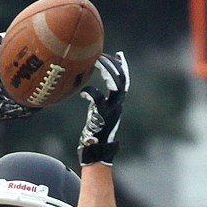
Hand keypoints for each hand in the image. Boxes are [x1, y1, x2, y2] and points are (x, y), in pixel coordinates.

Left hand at [78, 51, 128, 165]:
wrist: (95, 151)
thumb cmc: (94, 133)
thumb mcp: (98, 113)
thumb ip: (98, 101)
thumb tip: (88, 89)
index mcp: (117, 103)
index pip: (123, 80)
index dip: (122, 66)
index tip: (118, 55)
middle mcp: (117, 105)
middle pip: (121, 78)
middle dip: (114, 64)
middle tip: (104, 55)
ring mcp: (111, 109)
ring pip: (115, 84)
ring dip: (107, 71)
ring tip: (97, 62)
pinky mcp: (102, 115)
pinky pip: (98, 98)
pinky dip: (91, 92)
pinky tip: (83, 91)